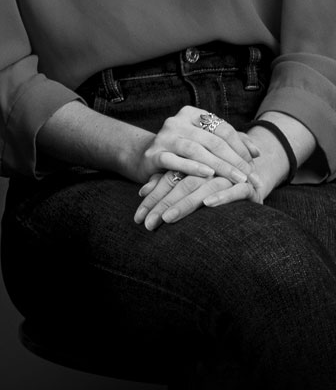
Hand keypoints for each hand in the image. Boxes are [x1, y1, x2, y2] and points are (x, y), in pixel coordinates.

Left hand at [134, 168, 258, 228]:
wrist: (252, 177)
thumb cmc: (214, 186)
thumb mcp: (188, 183)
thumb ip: (165, 183)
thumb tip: (141, 191)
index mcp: (193, 166)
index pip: (169, 181)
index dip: (153, 198)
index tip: (139, 217)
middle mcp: (210, 169)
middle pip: (182, 184)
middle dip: (163, 205)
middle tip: (149, 223)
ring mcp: (230, 176)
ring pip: (204, 187)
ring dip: (185, 204)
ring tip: (168, 218)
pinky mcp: (249, 186)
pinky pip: (236, 190)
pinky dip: (222, 196)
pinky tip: (208, 204)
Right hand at [139, 106, 260, 186]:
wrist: (147, 158)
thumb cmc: (185, 151)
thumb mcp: (207, 143)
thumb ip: (232, 143)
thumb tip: (257, 152)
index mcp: (191, 114)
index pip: (223, 129)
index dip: (241, 148)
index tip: (254, 167)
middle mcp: (176, 122)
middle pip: (212, 141)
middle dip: (235, 161)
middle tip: (251, 178)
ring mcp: (163, 137)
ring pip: (195, 150)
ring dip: (219, 166)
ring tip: (237, 180)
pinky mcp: (153, 154)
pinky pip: (174, 160)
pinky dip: (192, 167)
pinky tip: (208, 175)